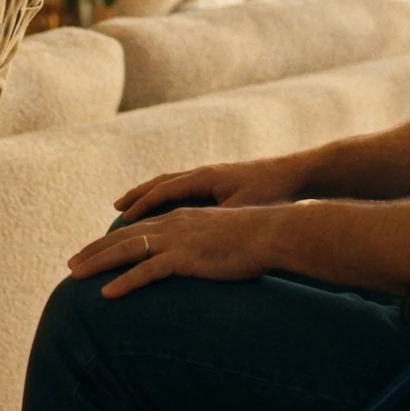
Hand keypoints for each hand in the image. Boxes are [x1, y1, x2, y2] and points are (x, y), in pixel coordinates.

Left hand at [69, 204, 284, 296]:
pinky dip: (124, 282)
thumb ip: (203, 246)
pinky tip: (106, 294)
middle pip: (124, 237)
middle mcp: (173, 224)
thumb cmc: (253, 239)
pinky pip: (147, 271)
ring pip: (127, 250)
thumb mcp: (221, 237)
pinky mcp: (185, 258)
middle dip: (95, 250)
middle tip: (71, 264)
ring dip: (98, 263)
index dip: (113, 240)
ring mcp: (178, 240)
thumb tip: (196, 259)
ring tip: (75, 276)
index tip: (93, 251)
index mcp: (181, 219)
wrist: (269, 233)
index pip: (139, 229)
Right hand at [115, 155, 310, 222]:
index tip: (122, 219)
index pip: (164, 189)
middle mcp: (202, 173)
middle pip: (159, 183)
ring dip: (147, 196)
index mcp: (205, 177)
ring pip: (169, 184)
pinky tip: (159, 210)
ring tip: (126, 209)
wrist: (294, 174)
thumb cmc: (271, 192)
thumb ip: (218, 220)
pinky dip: (164, 197)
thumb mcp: (243, 208)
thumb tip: (194, 237)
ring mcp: (208, 177)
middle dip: (135, 197)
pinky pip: (181, 188)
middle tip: (115, 209)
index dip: (142, 204)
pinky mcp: (217, 183)